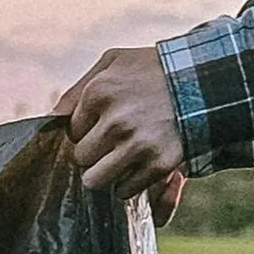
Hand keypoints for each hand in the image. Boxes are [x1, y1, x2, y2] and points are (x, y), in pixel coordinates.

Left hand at [56, 46, 188, 198]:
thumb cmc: (152, 71)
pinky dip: (129, 183)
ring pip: (95, 180)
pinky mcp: (159, 164)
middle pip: (80, 158)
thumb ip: (77, 90)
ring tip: (121, 158)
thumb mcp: (112, 63)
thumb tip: (49, 120)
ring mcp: (137, 145)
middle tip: (113, 142)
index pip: (72, 132)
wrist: (204, 81)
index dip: (87, 130)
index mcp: (99, 93)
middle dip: (93, 153)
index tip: (105, 122)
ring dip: (105, 173)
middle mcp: (115, 121)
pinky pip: (125, 190)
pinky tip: (141, 163)